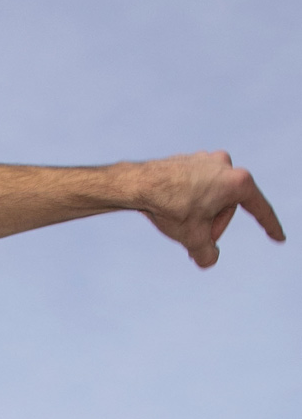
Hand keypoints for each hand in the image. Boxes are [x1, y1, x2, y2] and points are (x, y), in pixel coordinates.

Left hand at [133, 150, 284, 267]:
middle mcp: (226, 165)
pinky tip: (173, 208)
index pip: (259, 209)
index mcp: (237, 182)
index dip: (270, 226)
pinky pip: (199, 188)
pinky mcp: (192, 160)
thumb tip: (208, 258)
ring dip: (201, 215)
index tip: (278, 238)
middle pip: (229, 207)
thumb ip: (207, 255)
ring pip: (213, 198)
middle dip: (213, 226)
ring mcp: (208, 160)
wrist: (140, 184)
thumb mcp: (194, 239)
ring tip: (181, 221)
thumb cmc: (171, 208)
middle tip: (195, 238)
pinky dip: (191, 203)